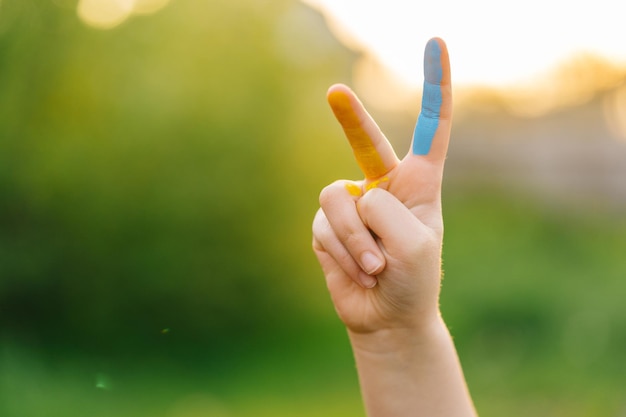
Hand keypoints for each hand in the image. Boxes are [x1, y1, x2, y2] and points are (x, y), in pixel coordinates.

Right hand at [312, 38, 451, 333]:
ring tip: (375, 266)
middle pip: (366, 141)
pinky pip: (325, 225)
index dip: (435, 88)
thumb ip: (384, 210)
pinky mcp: (326, 225)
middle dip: (351, 116)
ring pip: (338, 199)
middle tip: (335, 91)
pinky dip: (343, 253)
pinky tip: (358, 272)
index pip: (430, 129)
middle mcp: (382, 186)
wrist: (387, 317)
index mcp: (419, 183)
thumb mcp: (414, 244)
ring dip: (356, 239)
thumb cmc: (415, 280)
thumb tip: (348, 197)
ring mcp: (352, 204)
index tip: (436, 43)